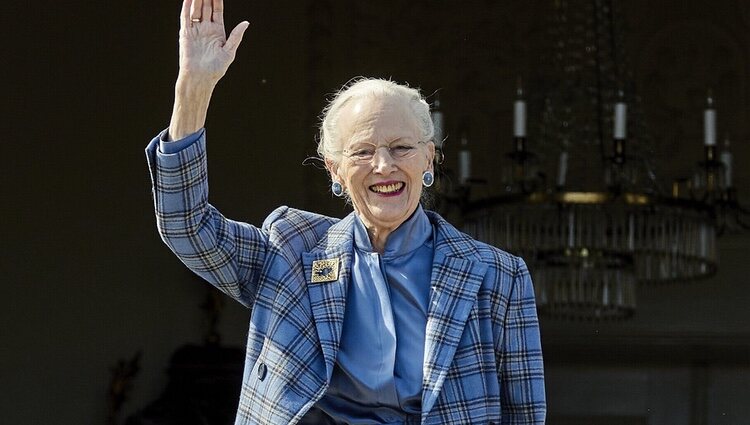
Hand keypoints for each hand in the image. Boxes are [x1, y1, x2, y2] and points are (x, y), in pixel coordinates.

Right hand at [168, 0, 248, 139]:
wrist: (200, 78)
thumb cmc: (215, 69)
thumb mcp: (229, 51)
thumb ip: (236, 36)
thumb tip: (246, 23)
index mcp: (217, 32)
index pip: (217, 11)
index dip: (217, 0)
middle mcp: (206, 29)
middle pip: (206, 7)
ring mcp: (195, 30)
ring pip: (196, 9)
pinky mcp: (185, 33)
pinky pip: (185, 16)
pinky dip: (186, 6)